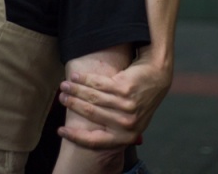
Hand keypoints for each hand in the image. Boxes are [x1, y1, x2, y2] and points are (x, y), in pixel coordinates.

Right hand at [56, 54, 172, 148]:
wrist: (156, 76)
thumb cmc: (139, 99)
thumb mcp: (130, 121)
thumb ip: (113, 130)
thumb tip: (86, 138)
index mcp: (126, 136)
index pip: (94, 141)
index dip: (74, 136)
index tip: (60, 131)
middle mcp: (127, 123)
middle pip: (91, 114)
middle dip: (72, 105)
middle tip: (61, 98)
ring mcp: (126, 106)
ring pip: (93, 98)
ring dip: (75, 90)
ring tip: (64, 86)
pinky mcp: (125, 89)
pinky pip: (98, 85)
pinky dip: (84, 80)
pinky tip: (76, 77)